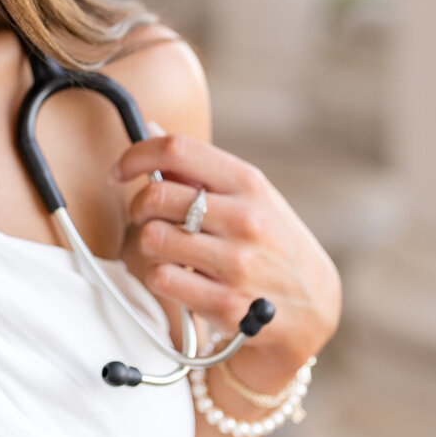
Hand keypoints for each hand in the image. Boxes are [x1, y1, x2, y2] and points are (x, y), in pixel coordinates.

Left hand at [114, 132, 341, 389]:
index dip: (136, 155)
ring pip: (152, 238)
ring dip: (150, 245)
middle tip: (146, 218)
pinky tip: (181, 279)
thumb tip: (151, 129)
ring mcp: (237, 263)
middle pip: (156, 196)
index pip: (177, 149)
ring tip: (170, 250)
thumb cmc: (272, 243)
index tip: (120, 170)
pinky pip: (161, 279)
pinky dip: (161, 278)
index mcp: (248, 184)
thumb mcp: (250, 197)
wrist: (314, 307)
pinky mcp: (226, 304)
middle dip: (139, 207)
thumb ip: (201, 169)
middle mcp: (245, 219)